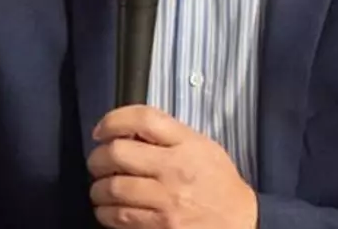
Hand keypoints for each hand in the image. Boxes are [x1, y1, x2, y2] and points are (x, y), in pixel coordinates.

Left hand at [87, 105, 257, 228]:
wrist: (239, 222)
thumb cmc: (220, 184)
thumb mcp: (202, 147)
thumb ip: (169, 136)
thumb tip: (128, 131)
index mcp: (188, 144)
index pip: (144, 119)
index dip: (114, 120)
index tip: (102, 129)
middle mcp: (176, 169)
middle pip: (119, 153)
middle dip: (98, 157)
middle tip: (97, 161)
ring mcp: (167, 199)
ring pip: (113, 188)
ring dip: (98, 188)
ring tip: (101, 188)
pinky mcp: (161, 225)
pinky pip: (119, 216)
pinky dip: (105, 212)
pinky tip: (108, 208)